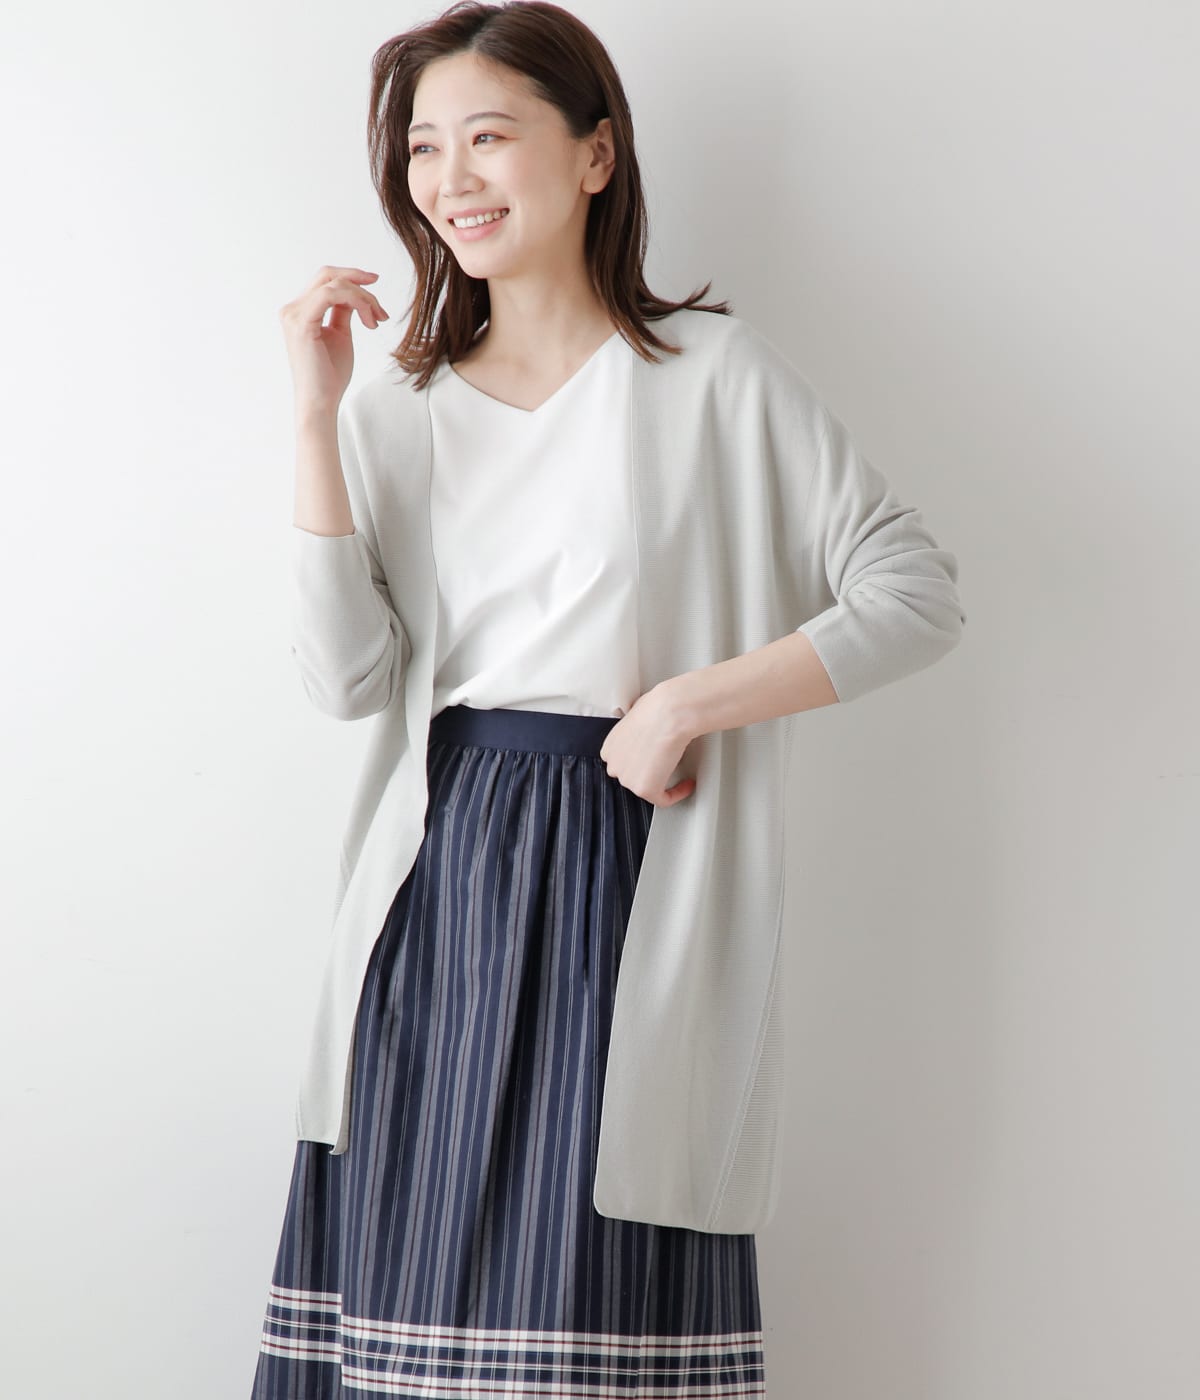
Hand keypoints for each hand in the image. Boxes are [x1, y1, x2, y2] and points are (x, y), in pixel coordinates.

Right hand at [278, 266, 389, 417]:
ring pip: (333, 284)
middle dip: (357, 279)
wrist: (321, 402)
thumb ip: (342, 312)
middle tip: (378, 289)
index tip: (374, 284)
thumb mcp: (340, 334)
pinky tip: (369, 320)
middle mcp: (292, 309)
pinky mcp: (302, 323)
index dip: (350, 277)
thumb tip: (354, 295)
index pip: (324, 281)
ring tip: (377, 318)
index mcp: (300, 312)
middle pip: (327, 275)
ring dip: (362, 297)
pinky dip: (356, 301)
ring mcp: (294, 314)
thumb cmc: (330, 375)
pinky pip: (332, 296)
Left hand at [598, 685, 698, 806]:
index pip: (622, 763)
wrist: (669, 714)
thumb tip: (646, 732)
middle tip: (667, 766)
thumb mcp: (636, 717)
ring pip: (646, 788)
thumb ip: (636, 732)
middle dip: (650, 773)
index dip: (640, 763)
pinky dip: (677, 794)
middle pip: (632, 777)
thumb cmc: (657, 708)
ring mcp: (628, 779)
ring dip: (663, 782)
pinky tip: (686, 784)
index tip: (654, 760)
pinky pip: (663, 799)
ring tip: (677, 771)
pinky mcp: (645, 789)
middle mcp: (614, 765)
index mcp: (609, 748)